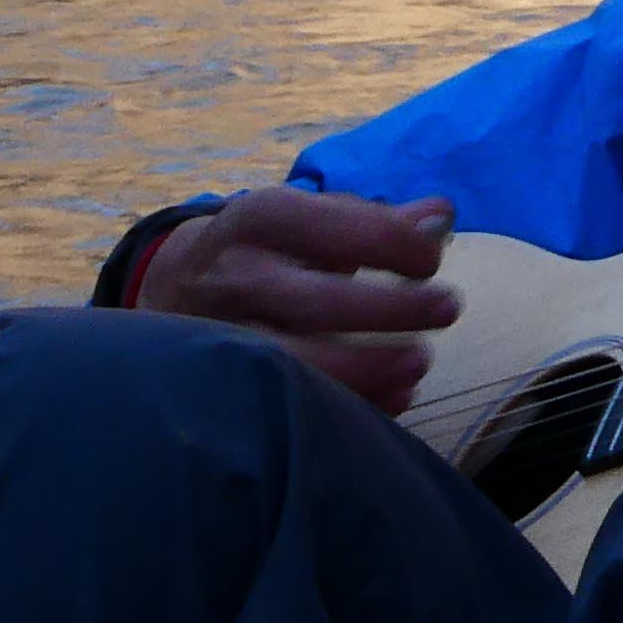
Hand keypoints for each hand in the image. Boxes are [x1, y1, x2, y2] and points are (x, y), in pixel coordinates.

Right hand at [133, 187, 460, 409]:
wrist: (173, 288)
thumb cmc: (269, 250)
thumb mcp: (307, 220)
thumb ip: (375, 222)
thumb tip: (442, 214)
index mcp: (257, 220)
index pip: (327, 226)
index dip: (389, 241)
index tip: (432, 258)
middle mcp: (231, 277)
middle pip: (314, 301)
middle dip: (390, 308)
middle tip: (449, 306)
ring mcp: (219, 338)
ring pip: (291, 364)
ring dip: (366, 368)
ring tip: (419, 363)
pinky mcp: (220, 387)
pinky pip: (284, 406)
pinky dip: (346, 408)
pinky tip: (393, 399)